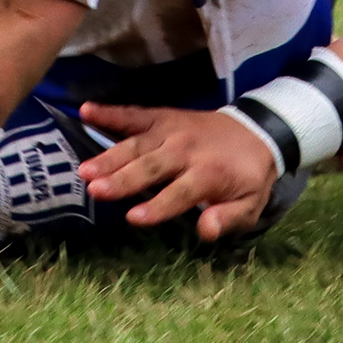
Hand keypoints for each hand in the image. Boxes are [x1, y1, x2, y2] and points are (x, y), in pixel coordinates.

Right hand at [76, 101, 282, 241]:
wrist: (256, 131)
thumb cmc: (246, 177)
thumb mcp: (250, 205)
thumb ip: (228, 219)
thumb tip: (205, 231)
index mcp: (211, 173)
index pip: (180, 192)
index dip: (158, 206)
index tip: (133, 217)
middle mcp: (187, 149)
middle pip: (152, 166)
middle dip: (124, 178)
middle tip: (96, 190)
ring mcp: (172, 130)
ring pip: (137, 144)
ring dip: (110, 156)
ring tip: (86, 170)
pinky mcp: (161, 117)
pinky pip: (133, 114)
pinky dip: (109, 112)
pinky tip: (85, 111)